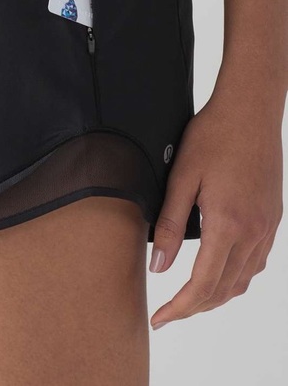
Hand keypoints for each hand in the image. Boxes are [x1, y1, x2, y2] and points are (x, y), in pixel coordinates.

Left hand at [148, 92, 283, 329]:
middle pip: (224, 290)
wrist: (249, 111)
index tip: (159, 320)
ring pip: (242, 281)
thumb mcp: (181, 179)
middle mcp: (254, 233)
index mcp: (228, 225)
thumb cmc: (213, 138)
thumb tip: (159, 266)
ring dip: (215, 297)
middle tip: (168, 314)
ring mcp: (268, 227)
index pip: (202, 285)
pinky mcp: (272, 219)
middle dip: (194, 308)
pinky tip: (218, 274)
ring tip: (188, 300)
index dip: (179, 308)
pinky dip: (234, 279)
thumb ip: (169, 224)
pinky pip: (255, 263)